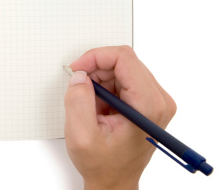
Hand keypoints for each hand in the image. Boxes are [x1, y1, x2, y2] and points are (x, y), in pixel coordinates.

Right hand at [64, 46, 175, 189]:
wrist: (115, 182)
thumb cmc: (104, 165)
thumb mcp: (81, 136)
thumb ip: (78, 102)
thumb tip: (80, 76)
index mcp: (147, 106)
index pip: (124, 58)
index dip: (96, 57)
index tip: (77, 69)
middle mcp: (158, 100)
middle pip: (124, 61)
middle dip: (96, 70)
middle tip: (79, 88)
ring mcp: (154, 100)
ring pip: (122, 68)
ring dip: (100, 80)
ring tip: (91, 105)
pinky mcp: (147, 101)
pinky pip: (123, 78)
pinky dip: (105, 87)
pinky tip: (99, 107)